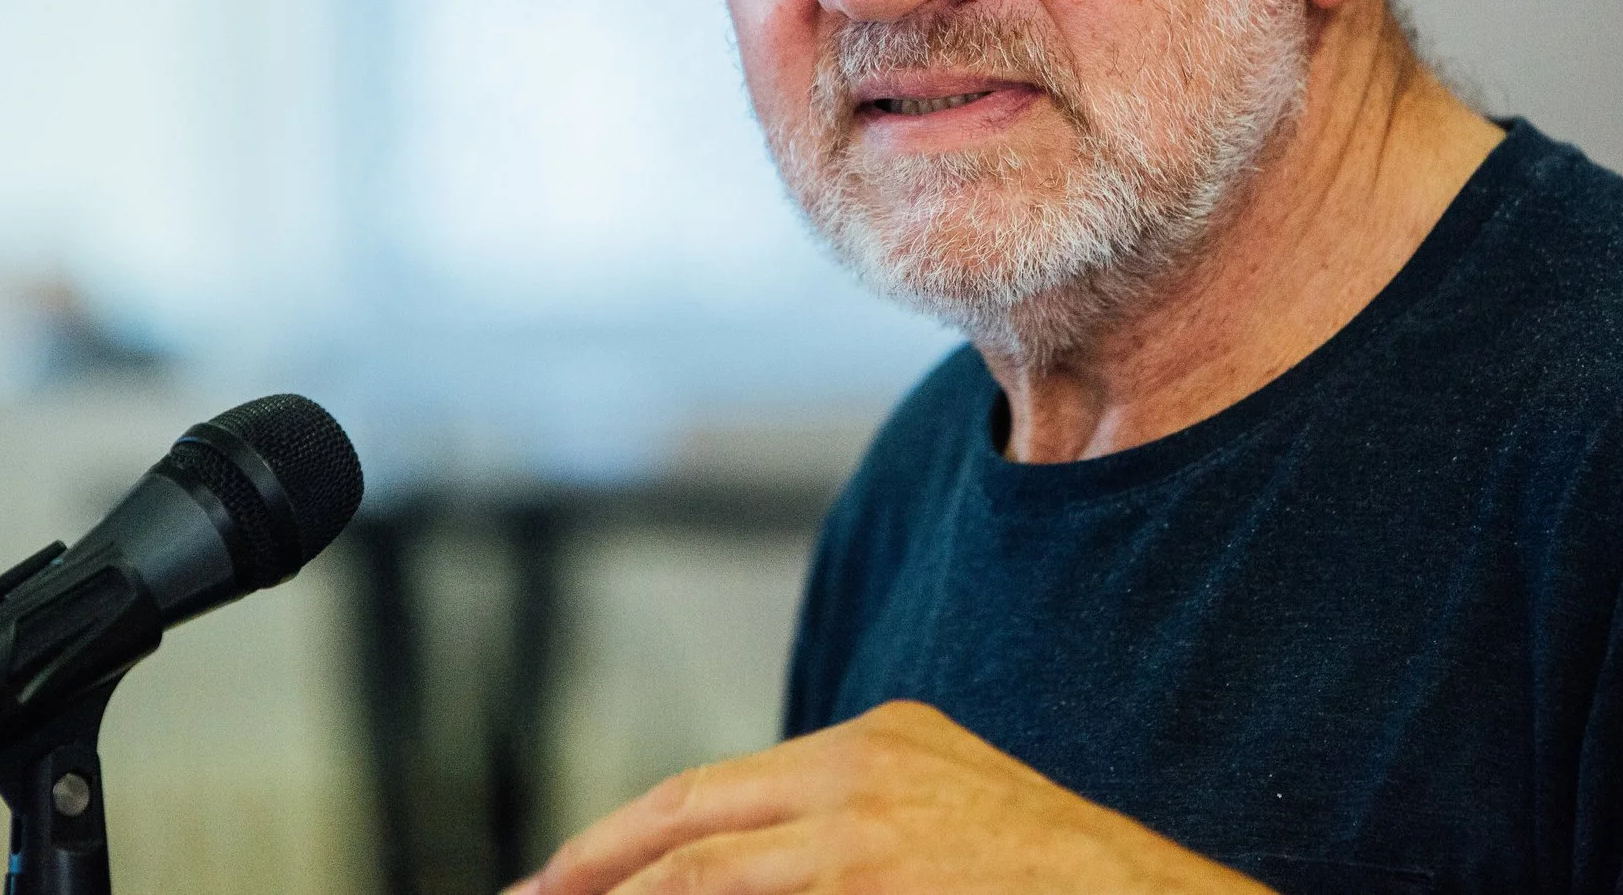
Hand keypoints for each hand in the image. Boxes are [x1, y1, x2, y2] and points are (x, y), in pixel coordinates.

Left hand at [506, 699, 1274, 894]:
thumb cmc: (1064, 879)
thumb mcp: (949, 816)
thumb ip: (858, 828)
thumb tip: (758, 864)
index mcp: (873, 743)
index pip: (711, 791)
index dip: (623, 839)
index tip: (558, 880)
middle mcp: (861, 769)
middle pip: (686, 820)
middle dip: (591, 871)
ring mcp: (872, 827)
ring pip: (705, 874)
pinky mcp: (884, 872)